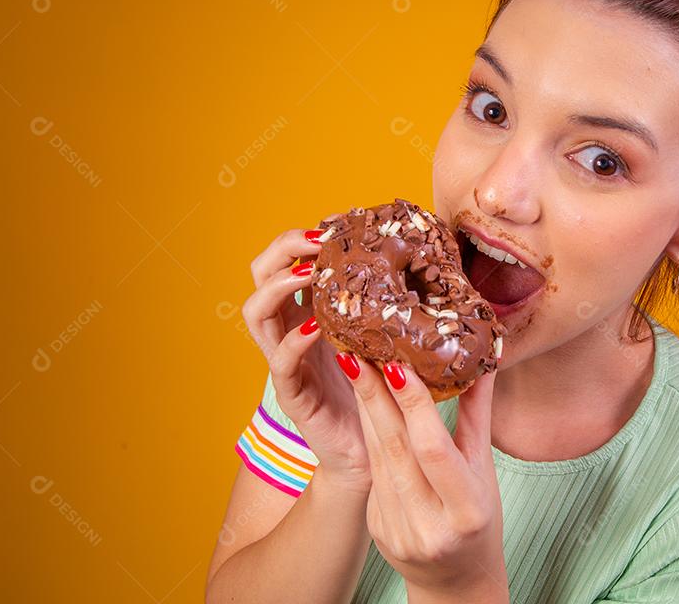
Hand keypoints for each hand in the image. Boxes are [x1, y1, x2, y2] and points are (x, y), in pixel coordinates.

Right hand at [241, 219, 370, 491]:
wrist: (373, 453)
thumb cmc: (380, 390)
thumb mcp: (382, 335)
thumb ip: (387, 303)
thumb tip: (422, 257)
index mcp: (308, 312)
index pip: (285, 262)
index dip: (300, 239)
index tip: (332, 224)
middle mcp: (289, 332)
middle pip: (259, 276)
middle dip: (282, 250)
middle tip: (315, 241)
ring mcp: (286, 362)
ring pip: (256, 313)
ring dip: (280, 285)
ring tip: (309, 273)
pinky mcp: (293, 394)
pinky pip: (281, 362)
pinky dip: (294, 340)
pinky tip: (317, 328)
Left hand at [340, 358, 508, 600]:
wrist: (455, 580)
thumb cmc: (478, 520)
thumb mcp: (485, 471)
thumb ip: (478, 415)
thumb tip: (483, 359)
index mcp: (466, 511)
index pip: (433, 449)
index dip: (414, 406)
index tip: (397, 365)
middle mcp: (428, 524)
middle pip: (396, 448)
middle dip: (375, 396)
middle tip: (359, 351)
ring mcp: (397, 530)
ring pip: (378, 457)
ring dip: (365, 409)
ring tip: (356, 366)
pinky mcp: (377, 529)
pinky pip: (372, 472)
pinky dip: (368, 435)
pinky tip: (363, 405)